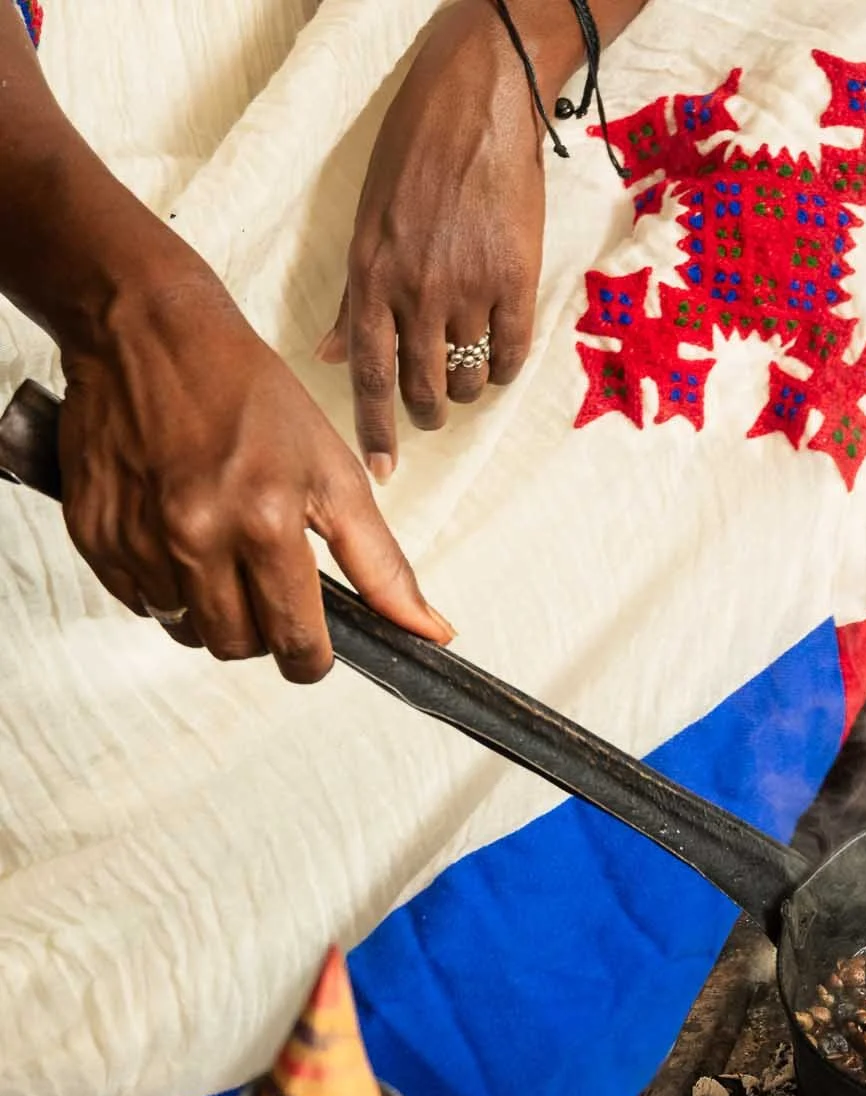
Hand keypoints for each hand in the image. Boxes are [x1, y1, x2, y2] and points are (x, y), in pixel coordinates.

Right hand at [58, 264, 451, 681]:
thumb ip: (381, 564)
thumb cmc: (248, 393)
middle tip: (263, 578)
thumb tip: (431, 632)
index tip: (312, 640)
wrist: (147, 329)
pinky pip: (138, 601)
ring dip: (208, 608)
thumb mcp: (333, 471)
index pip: (296, 645)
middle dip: (259, 630)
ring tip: (217, 548)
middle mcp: (196, 537)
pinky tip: (173, 532)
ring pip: (185, 629)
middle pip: (237, 647)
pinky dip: (162, 584)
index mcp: (265, 522)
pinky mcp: (93, 533)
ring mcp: (138, 538)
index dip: (311, 656)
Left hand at [320, 0, 552, 475]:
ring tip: (466, 370)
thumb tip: (333, 354)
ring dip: (466, 386)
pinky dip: (502, 364)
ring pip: (467, 377)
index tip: (383, 472)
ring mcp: (468, 288)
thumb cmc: (414, 152)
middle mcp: (416, 291)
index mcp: (372, 276)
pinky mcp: (515, 280)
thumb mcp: (366, 219)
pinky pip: (509, 353)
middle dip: (427, 410)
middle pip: (421, 388)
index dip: (376, 430)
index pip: (369, 374)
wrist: (479, 101)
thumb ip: (354, 296)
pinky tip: (498, 353)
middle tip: (432, 406)